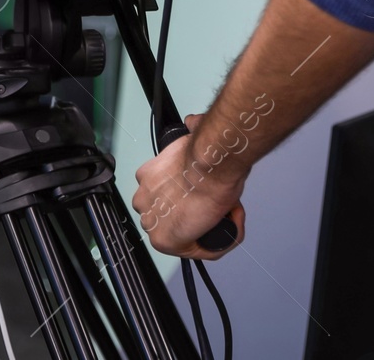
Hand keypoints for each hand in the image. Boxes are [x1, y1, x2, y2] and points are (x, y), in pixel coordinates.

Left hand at [130, 114, 247, 260]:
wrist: (210, 165)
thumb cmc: (203, 155)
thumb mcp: (191, 143)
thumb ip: (189, 139)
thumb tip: (193, 122)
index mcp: (147, 179)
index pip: (168, 200)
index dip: (193, 201)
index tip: (208, 198)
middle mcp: (144, 200)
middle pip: (176, 218)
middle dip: (199, 216)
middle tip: (219, 206)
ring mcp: (152, 221)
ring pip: (185, 235)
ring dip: (208, 229)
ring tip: (227, 214)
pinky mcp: (166, 240)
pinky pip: (198, 250)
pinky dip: (218, 244)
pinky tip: (229, 227)